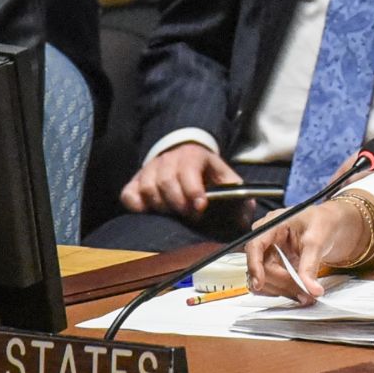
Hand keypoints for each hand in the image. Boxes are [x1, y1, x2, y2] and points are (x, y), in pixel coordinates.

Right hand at [121, 142, 243, 218]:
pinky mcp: (135, 181)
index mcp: (193, 156)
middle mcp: (168, 159)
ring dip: (161, 206)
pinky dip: (137, 206)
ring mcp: (149, 170)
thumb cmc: (206, 172)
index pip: (188, 170)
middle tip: (189, 215)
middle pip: (166, 182)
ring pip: (148, 189)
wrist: (184, 154)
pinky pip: (129, 195)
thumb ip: (238, 196)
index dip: (193, 190)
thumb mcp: (225, 177)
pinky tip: (151, 211)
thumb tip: (244, 219)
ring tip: (174, 213)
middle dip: (179, 203)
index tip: (200, 206)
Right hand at [244, 200, 366, 303]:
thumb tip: (311, 289)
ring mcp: (269, 254)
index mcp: (271, 225)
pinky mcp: (275, 267)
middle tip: (304, 293)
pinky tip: (300, 293)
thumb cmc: (323, 223)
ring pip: (265, 280)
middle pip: (262, 268)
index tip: (259, 283)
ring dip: (283, 290)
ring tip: (306, 295)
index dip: (254, 265)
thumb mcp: (318, 240)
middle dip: (281, 283)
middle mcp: (266, 240)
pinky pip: (272, 284)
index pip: (255, 246)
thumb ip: (310, 265)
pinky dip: (285, 291)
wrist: (331, 228)